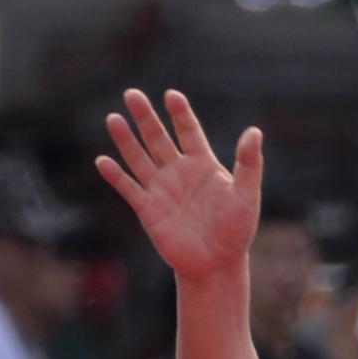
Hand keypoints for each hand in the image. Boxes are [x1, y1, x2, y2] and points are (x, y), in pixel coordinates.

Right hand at [96, 88, 263, 291]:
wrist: (217, 264)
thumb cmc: (236, 231)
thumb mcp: (246, 195)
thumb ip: (249, 164)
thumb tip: (254, 132)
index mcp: (203, 164)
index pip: (189, 131)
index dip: (180, 114)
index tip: (172, 96)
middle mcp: (179, 172)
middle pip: (158, 138)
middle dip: (145, 117)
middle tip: (132, 94)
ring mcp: (161, 189)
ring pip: (139, 158)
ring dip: (126, 139)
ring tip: (113, 118)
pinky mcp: (148, 209)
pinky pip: (129, 189)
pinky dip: (115, 176)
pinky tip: (103, 161)